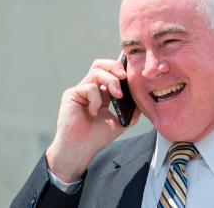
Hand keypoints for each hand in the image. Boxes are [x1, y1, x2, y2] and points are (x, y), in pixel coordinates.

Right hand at [45, 59, 140, 182]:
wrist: (80, 149)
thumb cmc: (96, 138)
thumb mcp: (120, 122)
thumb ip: (131, 111)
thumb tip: (142, 100)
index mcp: (101, 93)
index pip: (109, 72)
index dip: (120, 69)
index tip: (132, 74)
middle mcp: (90, 89)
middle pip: (100, 65)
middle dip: (115, 67)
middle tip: (125, 77)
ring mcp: (80, 90)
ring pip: (97, 71)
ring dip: (111, 81)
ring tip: (117, 95)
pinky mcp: (71, 94)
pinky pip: (90, 87)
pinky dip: (97, 99)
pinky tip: (94, 112)